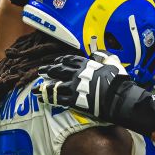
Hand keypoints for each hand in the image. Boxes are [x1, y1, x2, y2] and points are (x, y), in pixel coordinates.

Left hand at [36, 53, 154, 134]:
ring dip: (44, 86)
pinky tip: (42, 98)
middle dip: (49, 70)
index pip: (70, 60)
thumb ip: (105, 57)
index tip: (55, 62)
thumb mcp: (113, 63)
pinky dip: (49, 98)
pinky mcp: (74, 100)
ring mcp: (74, 87)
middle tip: (41, 71)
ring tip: (36, 88)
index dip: (61, 61)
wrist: (118, 97)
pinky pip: (58, 98)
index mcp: (87, 65)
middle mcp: (78, 74)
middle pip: (59, 70)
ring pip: (55, 85)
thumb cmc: (118, 80)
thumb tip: (100, 53)